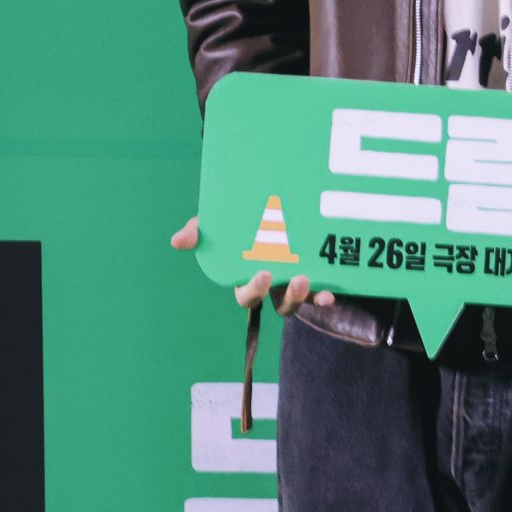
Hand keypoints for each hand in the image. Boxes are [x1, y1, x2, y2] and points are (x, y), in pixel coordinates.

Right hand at [170, 216, 334, 315]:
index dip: (254, 289)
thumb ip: (199, 230)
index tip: (264, 274)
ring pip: (296, 302)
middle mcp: (271, 286)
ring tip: (311, 280)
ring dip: (305, 297)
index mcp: (246, 277)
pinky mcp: (313, 277)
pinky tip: (333, 293)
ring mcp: (291, 283)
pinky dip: (324, 295)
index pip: (247, 294)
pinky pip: (319, 292)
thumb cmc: (237, 221)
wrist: (273, 206)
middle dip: (286, 297)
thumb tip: (178, 240)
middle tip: (296, 279)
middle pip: (276, 304)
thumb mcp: (217, 223)